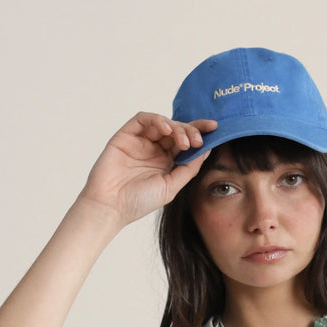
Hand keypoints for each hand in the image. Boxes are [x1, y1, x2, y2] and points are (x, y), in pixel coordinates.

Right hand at [77, 112, 216, 225]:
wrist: (111, 207)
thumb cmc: (139, 201)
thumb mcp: (171, 186)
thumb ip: (189, 168)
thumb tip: (207, 150)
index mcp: (166, 162)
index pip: (185, 142)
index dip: (200, 132)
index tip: (215, 128)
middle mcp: (154, 149)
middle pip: (176, 130)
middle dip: (190, 131)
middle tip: (197, 141)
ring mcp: (139, 141)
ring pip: (162, 123)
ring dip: (176, 127)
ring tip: (184, 141)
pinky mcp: (125, 136)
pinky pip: (143, 119)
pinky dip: (156, 120)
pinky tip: (166, 129)